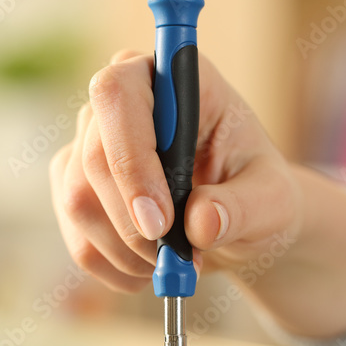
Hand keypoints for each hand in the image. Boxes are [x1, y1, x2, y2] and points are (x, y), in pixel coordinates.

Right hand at [49, 50, 345, 337]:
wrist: (236, 223)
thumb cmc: (257, 194)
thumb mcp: (273, 200)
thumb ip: (246, 207)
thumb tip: (201, 223)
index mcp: (169, 77)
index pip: (118, 96)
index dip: (131, 160)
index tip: (159, 222)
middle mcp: (117, 102)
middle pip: (92, 159)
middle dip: (134, 224)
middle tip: (180, 259)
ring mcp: (86, 145)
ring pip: (78, 203)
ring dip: (128, 251)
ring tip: (176, 262)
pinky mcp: (73, 189)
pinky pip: (79, 240)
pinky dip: (116, 268)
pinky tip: (151, 268)